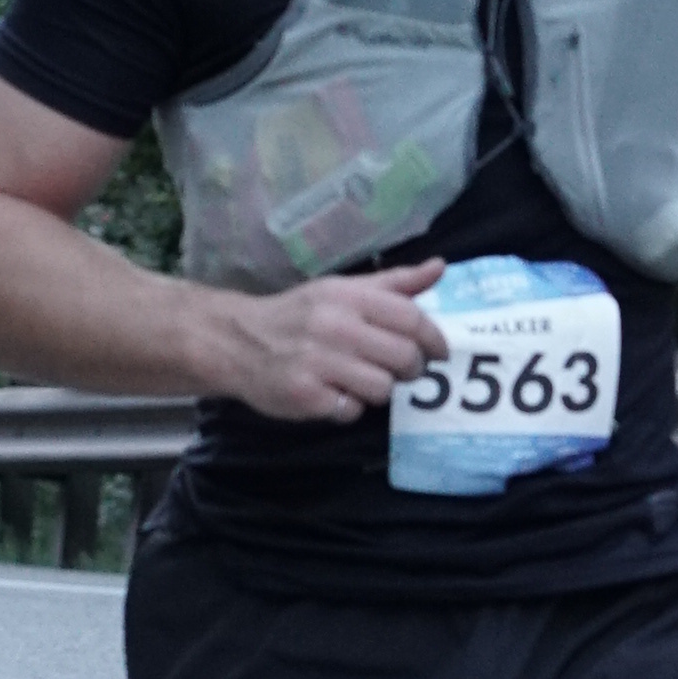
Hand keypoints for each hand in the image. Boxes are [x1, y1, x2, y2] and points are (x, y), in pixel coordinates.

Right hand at [199, 258, 449, 422]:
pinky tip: (333, 393)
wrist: (236, 341)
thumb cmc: (299, 315)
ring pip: (382, 387)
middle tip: (402, 370)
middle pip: (403, 357)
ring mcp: (317, 362)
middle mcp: (333, 326)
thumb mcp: (343, 290)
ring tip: (361, 379)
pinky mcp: (304, 396)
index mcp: (347, 296)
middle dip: (412, 369)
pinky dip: (349, 407)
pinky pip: (352, 411)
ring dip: (379, 389)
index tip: (440, 353)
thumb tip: (439, 267)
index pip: (410, 318)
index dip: (434, 338)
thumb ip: (394, 283)